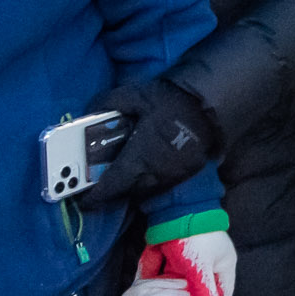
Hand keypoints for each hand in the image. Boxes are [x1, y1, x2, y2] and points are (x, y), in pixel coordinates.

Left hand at [79, 78, 209, 206]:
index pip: (111, 187)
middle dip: (113, 191)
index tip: (84, 200)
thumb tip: (90, 111)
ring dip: (132, 187)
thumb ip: (107, 104)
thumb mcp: (134, 95)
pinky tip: (147, 168)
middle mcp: (154, 175)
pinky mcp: (187, 173)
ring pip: (146, 190)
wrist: (211, 103)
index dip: (94, 197)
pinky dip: (150, 181)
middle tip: (100, 184)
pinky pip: (162, 184)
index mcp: (138, 159)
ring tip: (123, 176)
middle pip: (127, 192)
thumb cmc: (170, 100)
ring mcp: (173, 176)